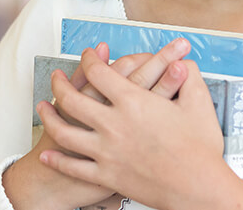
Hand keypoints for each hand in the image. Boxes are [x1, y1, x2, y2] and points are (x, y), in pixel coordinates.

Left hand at [2, 39, 190, 209]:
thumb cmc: (199, 149)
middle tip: (55, 78)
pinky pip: (74, 166)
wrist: (197, 188)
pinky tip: (48, 154)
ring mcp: (106, 152)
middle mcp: (113, 124)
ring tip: (43, 108)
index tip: (88, 54)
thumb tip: (183, 62)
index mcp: (133, 102)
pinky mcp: (106, 175)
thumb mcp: (199, 103)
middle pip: (73, 99)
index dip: (90, 59)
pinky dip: (57, 160)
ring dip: (49, 117)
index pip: (100, 72)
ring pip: (65, 132)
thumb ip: (189, 77)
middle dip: (59, 84)